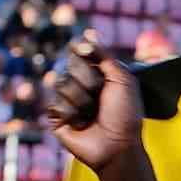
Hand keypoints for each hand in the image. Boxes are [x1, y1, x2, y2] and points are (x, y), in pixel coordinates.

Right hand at [43, 38, 143, 173]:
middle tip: (101, 97)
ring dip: (82, 100)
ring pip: (62, 84)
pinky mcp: (56, 116)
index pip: (79, 50)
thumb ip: (105, 56)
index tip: (86, 51)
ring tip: (92, 114)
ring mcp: (67, 99)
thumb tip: (88, 33)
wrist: (118, 146)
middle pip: (70, 65)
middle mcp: (79, 83)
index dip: (82, 50)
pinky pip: (55, 103)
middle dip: (89, 80)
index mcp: (96, 73)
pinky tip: (80, 124)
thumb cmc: (125, 115)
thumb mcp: (122, 80)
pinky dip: (71, 113)